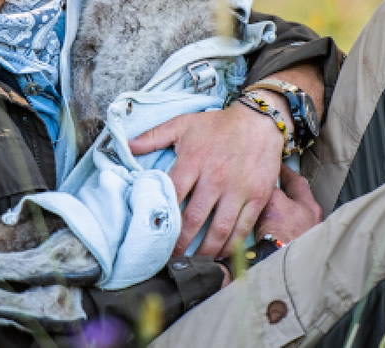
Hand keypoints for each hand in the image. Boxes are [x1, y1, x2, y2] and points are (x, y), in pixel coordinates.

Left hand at [129, 101, 283, 257]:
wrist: (259, 120)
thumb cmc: (218, 124)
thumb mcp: (183, 124)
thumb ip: (153, 136)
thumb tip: (126, 146)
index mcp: (193, 162)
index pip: (172, 196)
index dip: (161, 219)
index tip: (152, 236)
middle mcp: (214, 179)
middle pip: (192, 219)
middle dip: (179, 244)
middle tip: (168, 261)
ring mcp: (237, 190)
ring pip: (219, 229)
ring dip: (205, 251)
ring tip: (193, 265)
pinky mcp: (256, 197)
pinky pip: (243, 227)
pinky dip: (231, 245)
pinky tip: (221, 255)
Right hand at [255, 166, 321, 244]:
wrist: (278, 262)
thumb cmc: (280, 231)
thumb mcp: (272, 200)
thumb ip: (270, 187)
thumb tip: (266, 181)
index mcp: (310, 205)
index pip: (297, 180)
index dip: (284, 172)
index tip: (276, 167)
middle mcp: (312, 220)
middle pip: (297, 199)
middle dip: (284, 193)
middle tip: (271, 187)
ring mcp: (306, 236)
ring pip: (292, 217)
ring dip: (280, 212)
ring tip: (266, 208)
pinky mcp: (297, 249)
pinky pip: (286, 231)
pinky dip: (277, 227)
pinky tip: (267, 228)